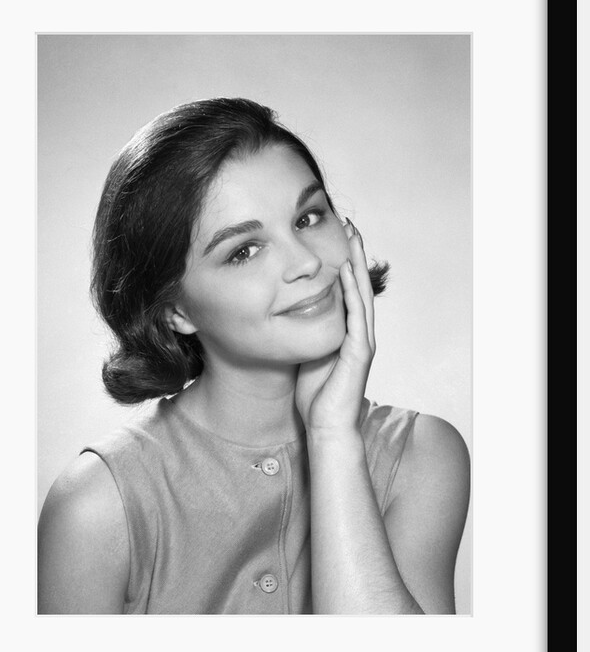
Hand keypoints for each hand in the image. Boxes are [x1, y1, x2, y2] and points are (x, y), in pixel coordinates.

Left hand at [295, 219, 375, 434]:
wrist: (326, 427)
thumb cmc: (315, 395)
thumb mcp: (307, 354)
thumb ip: (306, 333)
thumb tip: (289, 312)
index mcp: (347, 333)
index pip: (348, 290)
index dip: (345, 262)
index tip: (337, 236)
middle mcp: (359, 333)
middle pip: (359, 285)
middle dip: (355, 254)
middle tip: (350, 224)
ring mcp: (362, 342)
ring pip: (362, 295)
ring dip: (358, 265)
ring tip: (353, 237)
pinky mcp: (359, 353)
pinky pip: (357, 317)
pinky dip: (353, 293)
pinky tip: (347, 272)